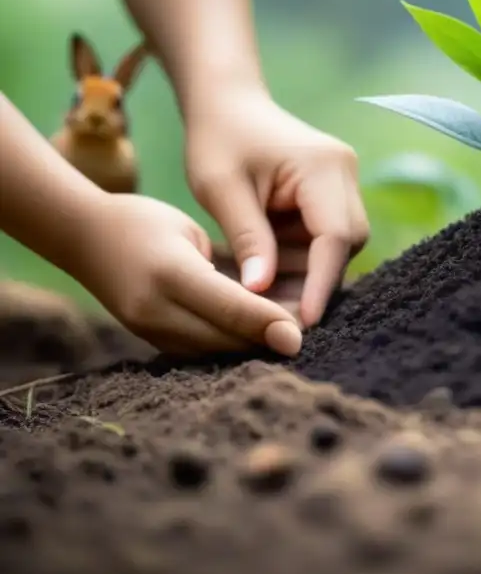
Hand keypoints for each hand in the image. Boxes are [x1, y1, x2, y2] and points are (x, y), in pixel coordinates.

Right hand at [71, 193, 302, 356]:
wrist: (82, 237)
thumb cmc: (142, 222)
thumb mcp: (189, 231)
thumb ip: (229, 266)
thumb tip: (275, 305)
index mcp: (170, 273)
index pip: (229, 306)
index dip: (266, 323)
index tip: (299, 338)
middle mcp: (156, 310)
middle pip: (222, 339)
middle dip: (264, 342)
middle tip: (305, 341)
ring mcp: (149, 329)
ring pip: (211, 351)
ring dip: (249, 349)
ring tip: (288, 343)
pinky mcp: (150, 337)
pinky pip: (197, 350)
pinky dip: (227, 346)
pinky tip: (256, 339)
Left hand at [183, 88, 368, 326]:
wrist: (227, 102)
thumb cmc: (218, 138)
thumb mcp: (221, 188)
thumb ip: (247, 239)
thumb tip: (260, 293)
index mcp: (322, 167)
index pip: (334, 236)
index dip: (321, 282)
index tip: (303, 322)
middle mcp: (344, 172)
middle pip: (348, 242)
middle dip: (319, 280)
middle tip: (283, 316)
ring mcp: (344, 181)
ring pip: (342, 243)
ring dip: (311, 270)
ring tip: (271, 295)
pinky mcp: (334, 191)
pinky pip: (328, 235)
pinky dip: (305, 257)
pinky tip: (274, 272)